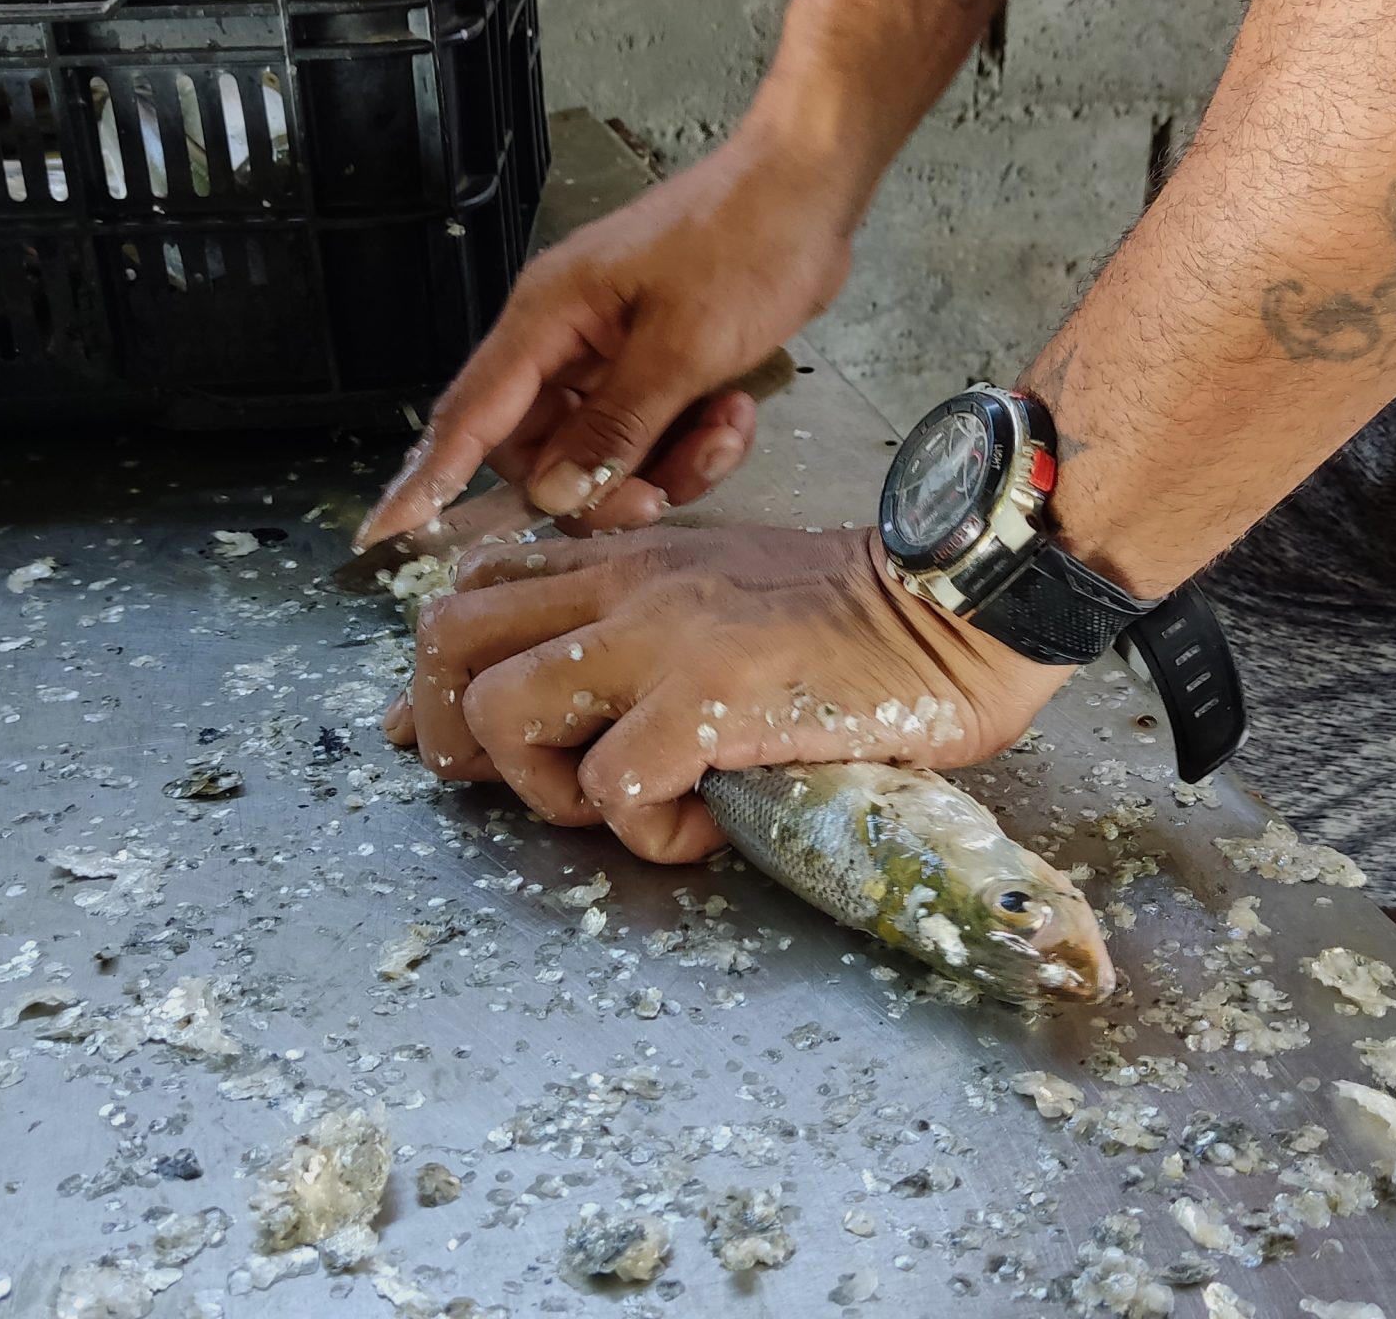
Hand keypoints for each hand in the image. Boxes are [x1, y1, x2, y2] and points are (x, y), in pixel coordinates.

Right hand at [354, 129, 861, 550]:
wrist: (809, 189)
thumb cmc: (745, 244)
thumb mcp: (683, 347)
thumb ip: (617, 427)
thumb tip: (556, 495)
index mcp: (546, 318)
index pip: (468, 415)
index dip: (426, 478)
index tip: (386, 532)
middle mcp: (563, 340)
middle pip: (540, 453)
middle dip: (599, 486)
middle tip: (658, 495)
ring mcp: (609, 354)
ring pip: (602, 453)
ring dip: (663, 464)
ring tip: (723, 430)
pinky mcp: (654, 366)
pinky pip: (649, 435)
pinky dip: (691, 442)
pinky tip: (735, 413)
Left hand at [382, 527, 1071, 861]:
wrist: (959, 604)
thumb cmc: (864, 618)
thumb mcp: (729, 593)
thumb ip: (648, 628)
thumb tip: (577, 706)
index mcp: (626, 561)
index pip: (473, 591)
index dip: (437, 679)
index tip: (450, 746)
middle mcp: (624, 587)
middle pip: (445, 639)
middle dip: (448, 735)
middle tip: (525, 789)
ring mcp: (661, 640)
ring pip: (499, 711)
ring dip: (543, 789)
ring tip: (626, 805)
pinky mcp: (711, 701)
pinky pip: (614, 786)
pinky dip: (649, 833)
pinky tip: (708, 827)